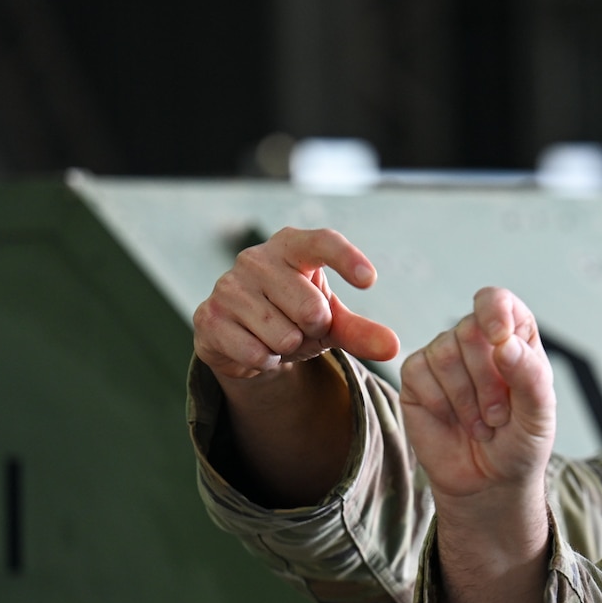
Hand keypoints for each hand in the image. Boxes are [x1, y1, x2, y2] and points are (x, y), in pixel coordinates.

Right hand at [193, 226, 399, 378]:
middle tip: (301, 325)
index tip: (370, 281)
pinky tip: (256, 346)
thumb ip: (362, 331)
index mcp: (292, 245)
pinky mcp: (209, 317)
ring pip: (284, 334)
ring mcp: (228, 285)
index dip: (347, 258)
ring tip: (277, 335)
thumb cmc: (294, 317)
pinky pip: (257, 352)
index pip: (322, 242)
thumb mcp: (332, 322)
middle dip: (315, 328)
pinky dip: (266, 360)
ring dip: (289, 346)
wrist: (244, 338)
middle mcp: (256, 258)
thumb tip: (393, 346)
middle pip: (311, 307)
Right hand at [399, 287, 555, 502]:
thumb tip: (503, 343)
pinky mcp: (416, 377)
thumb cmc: (520, 443)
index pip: (498, 301)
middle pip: (470, 328)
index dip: (495, 312)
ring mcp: (443, 356)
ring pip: (445, 352)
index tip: (500, 340)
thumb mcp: (540, 415)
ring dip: (467, 398)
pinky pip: (418, 371)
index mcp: (513, 337)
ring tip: (482, 423)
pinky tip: (454, 421)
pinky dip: (441, 403)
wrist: (490, 483)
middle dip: (489, 379)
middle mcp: (476, 340)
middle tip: (500, 415)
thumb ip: (530, 376)